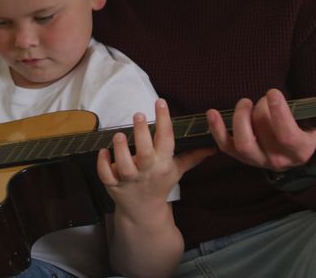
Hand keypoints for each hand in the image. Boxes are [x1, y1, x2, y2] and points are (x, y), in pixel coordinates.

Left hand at [97, 99, 214, 213]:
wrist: (144, 212)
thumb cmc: (160, 185)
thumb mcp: (177, 170)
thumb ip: (193, 156)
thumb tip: (213, 146)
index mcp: (163, 164)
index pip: (166, 140)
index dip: (164, 120)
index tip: (161, 102)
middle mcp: (146, 171)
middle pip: (145, 153)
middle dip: (141, 133)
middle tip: (139, 115)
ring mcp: (129, 179)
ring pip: (124, 165)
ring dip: (120, 149)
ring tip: (119, 134)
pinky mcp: (114, 185)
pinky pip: (106, 175)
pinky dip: (102, 164)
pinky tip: (103, 152)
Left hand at [205, 64, 315, 171]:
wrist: (295, 156)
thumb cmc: (308, 127)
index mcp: (300, 147)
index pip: (287, 134)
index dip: (278, 114)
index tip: (273, 92)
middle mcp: (278, 158)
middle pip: (264, 132)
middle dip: (262, 110)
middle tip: (265, 98)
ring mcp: (258, 159)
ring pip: (244, 143)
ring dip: (240, 120)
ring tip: (244, 103)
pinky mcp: (240, 157)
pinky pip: (225, 146)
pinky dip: (216, 130)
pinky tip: (212, 113)